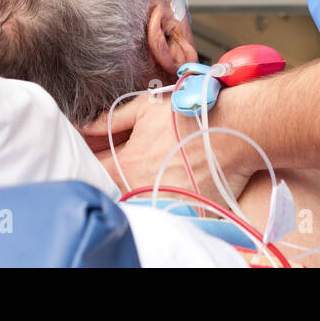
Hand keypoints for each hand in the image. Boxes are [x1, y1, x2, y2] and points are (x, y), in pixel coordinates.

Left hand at [83, 91, 253, 202]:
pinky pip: (166, 209)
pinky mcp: (186, 211)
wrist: (233, 130)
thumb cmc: (191, 116)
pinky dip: (163, 197)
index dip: (90, 159)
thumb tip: (85, 126)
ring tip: (153, 166)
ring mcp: (164, 203)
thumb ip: (111, 119)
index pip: (93, 170)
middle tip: (127, 157)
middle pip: (114, 189)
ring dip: (138, 187)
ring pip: (138, 201)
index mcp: (127, 166)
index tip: (94, 151)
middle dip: (113, 174)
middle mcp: (142, 189)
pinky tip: (171, 179)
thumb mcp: (146, 108)